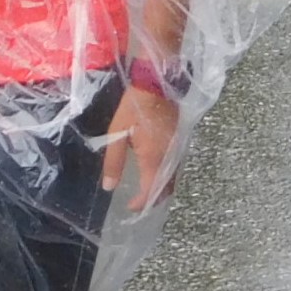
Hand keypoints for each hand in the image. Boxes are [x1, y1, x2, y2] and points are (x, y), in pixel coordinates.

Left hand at [101, 85, 179, 210]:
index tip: (130, 207)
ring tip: (148, 192)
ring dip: (163, 188)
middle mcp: (170, 158)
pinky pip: (177, 166)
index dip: (141, 204)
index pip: (151, 192)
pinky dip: (168, 176)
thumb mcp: (117, 134)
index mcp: (154, 159)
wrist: (158, 83)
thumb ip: (114, 162)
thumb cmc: (134, 108)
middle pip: (167, 188)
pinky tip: (159, 173)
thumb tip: (109, 187)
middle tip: (140, 203)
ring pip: (174, 178)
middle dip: (154, 199)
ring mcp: (178, 149)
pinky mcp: (180, 140)